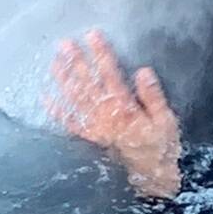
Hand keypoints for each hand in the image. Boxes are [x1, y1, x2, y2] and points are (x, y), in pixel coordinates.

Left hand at [48, 30, 181, 198]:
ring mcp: (96, 128)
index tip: (93, 36)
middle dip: (77, 62)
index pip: (111, 75)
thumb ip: (153, 96)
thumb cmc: (162, 146)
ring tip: (54, 61)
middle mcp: (106, 116)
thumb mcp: (166, 121)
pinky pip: (71, 123)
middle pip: (89, 84)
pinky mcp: (91, 138)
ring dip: (64, 80)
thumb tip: (142, 72)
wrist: (152, 177)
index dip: (101, 54)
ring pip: (76, 100)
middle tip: (64, 44)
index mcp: (126, 108)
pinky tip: (46, 97)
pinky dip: (57, 110)